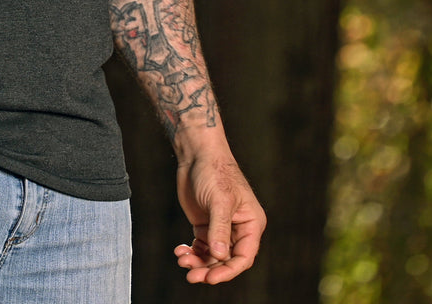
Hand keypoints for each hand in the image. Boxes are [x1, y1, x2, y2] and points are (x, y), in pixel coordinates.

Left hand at [173, 151, 264, 283]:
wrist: (196, 154)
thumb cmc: (215, 171)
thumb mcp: (219, 201)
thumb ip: (219, 229)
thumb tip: (219, 256)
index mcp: (251, 224)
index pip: (243, 256)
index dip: (228, 270)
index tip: (211, 277)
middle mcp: (238, 229)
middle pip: (226, 259)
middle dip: (209, 269)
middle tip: (191, 275)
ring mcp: (220, 228)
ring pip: (212, 255)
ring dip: (198, 262)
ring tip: (182, 260)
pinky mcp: (204, 224)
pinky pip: (200, 246)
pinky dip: (191, 252)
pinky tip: (180, 251)